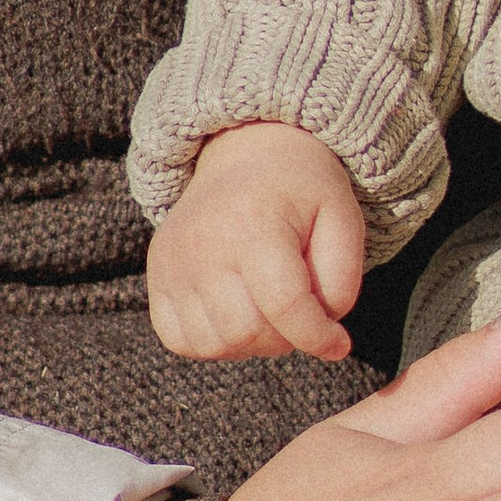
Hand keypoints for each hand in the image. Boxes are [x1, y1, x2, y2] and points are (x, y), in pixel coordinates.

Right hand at [148, 125, 366, 363]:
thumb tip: (323, 330)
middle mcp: (203, 245)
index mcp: (254, 223)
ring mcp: (173, 263)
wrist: (244, 156)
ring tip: (268, 311)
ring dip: (250, 343)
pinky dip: (213, 343)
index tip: (339, 343)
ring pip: (214, 344)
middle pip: (247, 332)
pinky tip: (236, 314)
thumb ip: (342, 277)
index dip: (318, 336)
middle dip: (284, 338)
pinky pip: (181, 340)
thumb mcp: (341, 217)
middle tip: (298, 312)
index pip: (284, 305)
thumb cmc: (299, 190)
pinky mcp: (157, 277)